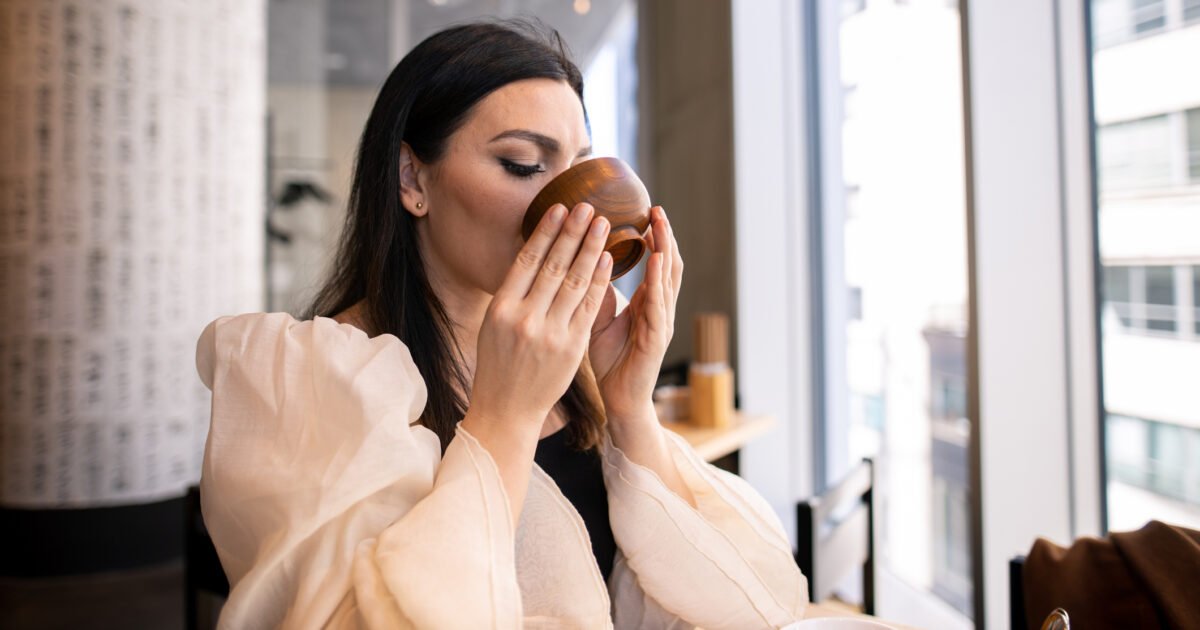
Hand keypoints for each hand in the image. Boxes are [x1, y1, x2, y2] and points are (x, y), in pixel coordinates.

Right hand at [469, 203, 611, 429]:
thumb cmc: (499, 363)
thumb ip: (513, 293)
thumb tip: (533, 255)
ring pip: (575, 283)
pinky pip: (589, 307)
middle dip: (573, 233)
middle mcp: (525, 317)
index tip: (559, 208)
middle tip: (588, 207)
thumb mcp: (494, 324)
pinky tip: (608, 260)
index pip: (527, 260)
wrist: (508, 409)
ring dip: (592, 250)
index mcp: (502, 308)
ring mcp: (550, 333)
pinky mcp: (571, 347)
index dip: (546, 232)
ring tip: (603, 225)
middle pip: (554, 266)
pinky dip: (600, 281)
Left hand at [588, 206, 682, 423]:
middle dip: (665, 236)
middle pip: (667, 265)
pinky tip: (655, 262)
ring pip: (669, 280)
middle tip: (657, 208)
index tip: (646, 210)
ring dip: (665, 251)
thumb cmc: (610, 361)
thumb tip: (587, 261)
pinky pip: (659, 306)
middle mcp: (659, 309)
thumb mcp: (597, 318)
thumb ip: (597, 293)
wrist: (617, 401)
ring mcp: (662, 323)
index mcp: (647, 303)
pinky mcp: (657, 339)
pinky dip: (658, 282)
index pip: (655, 263)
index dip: (653, 237)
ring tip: (661, 225)